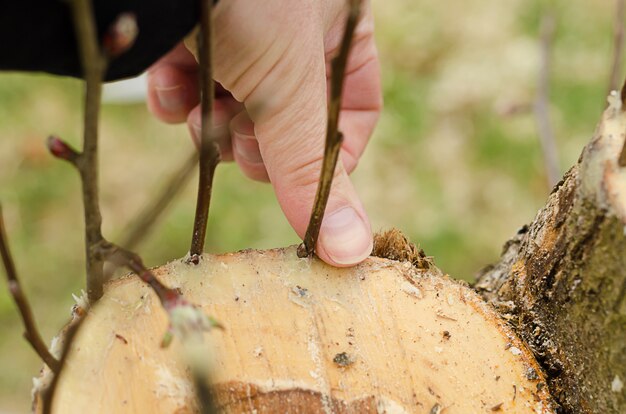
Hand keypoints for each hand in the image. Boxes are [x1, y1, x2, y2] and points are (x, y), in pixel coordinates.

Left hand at [147, 0, 380, 266]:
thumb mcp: (287, 88)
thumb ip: (312, 169)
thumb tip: (350, 250)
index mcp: (341, 33)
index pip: (353, 114)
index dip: (327, 157)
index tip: (299, 185)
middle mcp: (295, 32)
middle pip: (288, 117)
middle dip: (259, 140)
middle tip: (241, 145)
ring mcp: (241, 28)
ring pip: (236, 104)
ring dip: (215, 121)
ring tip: (202, 109)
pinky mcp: (189, 27)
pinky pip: (192, 79)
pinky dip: (179, 93)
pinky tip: (171, 86)